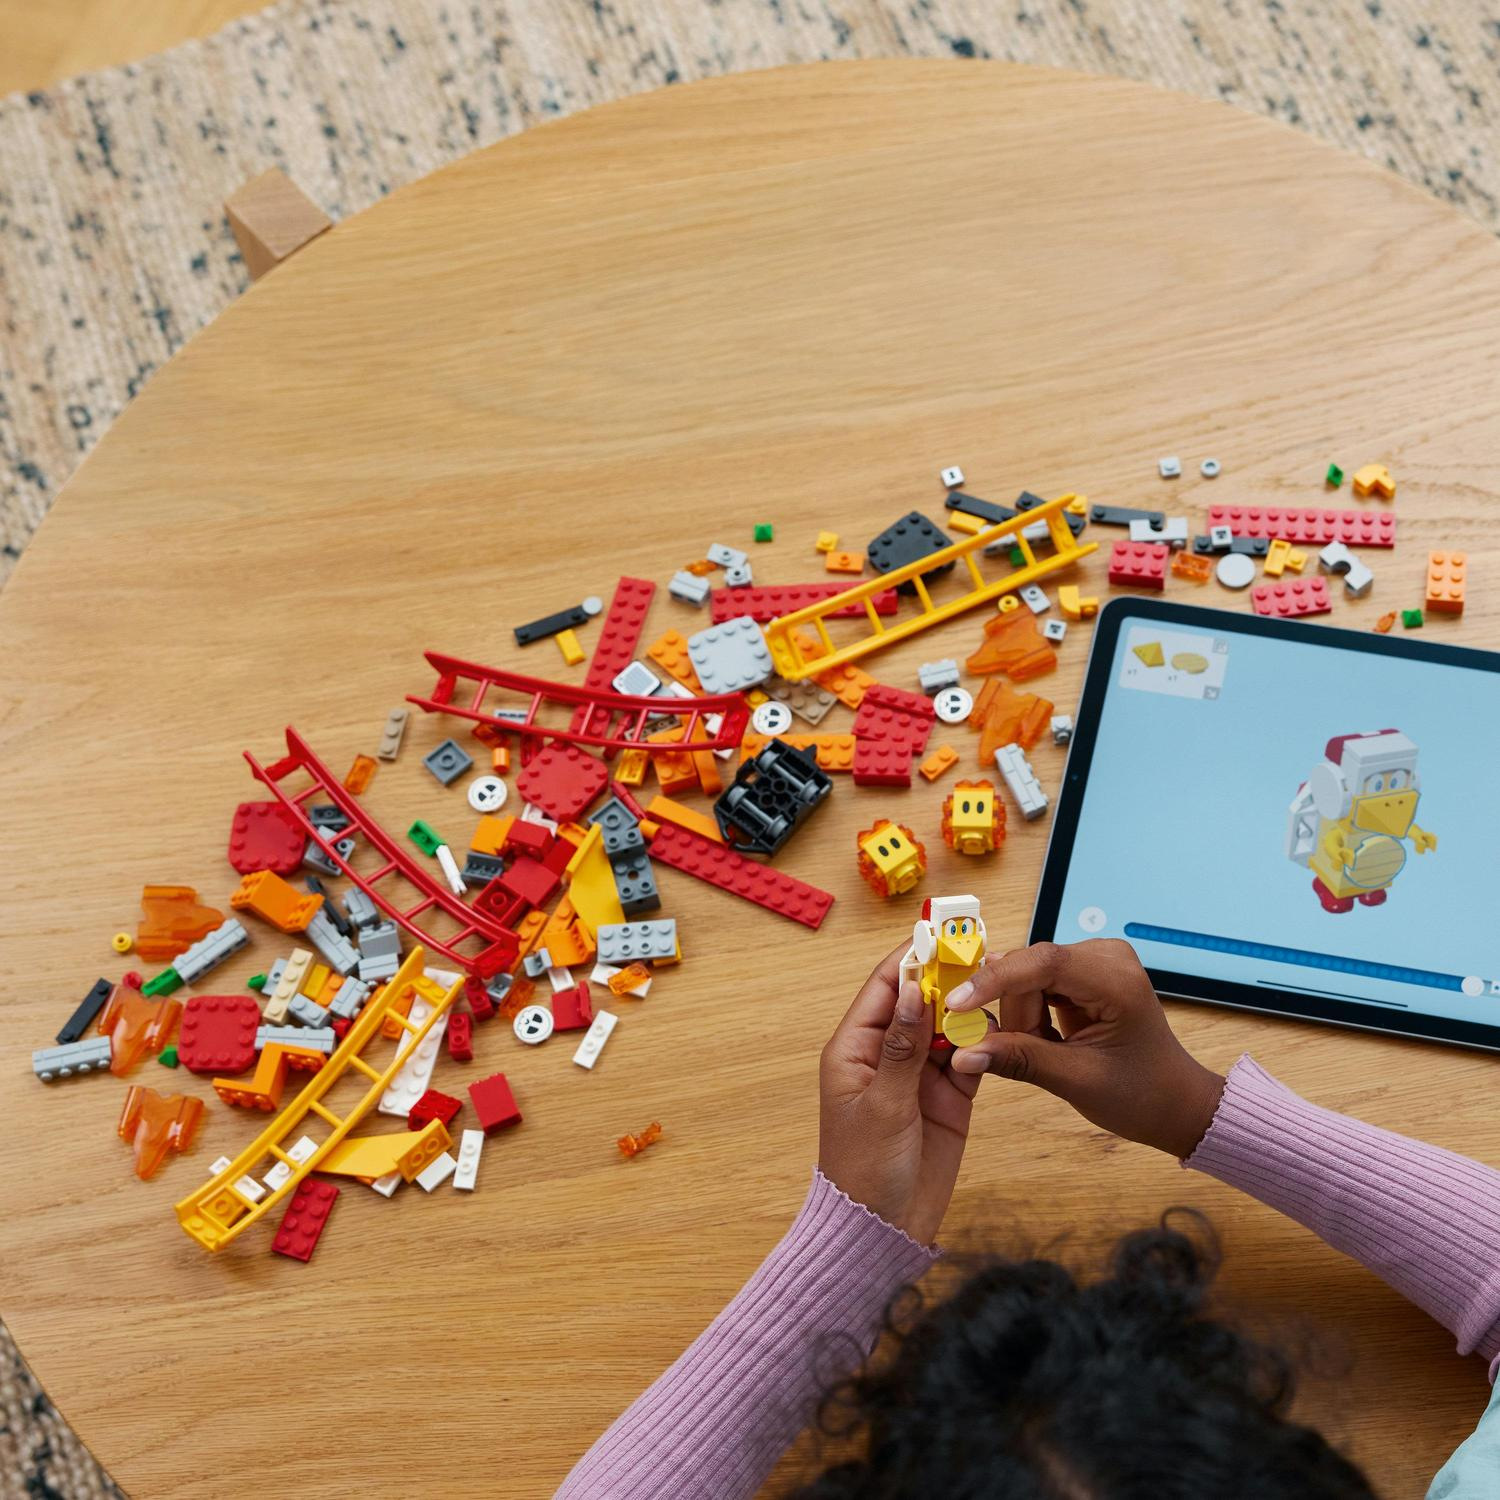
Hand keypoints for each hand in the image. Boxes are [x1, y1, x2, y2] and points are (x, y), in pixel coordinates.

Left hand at [818, 943, 988, 1244]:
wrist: (884, 1229)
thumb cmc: (865, 1170)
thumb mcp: (883, 1106)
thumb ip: (902, 1047)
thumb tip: (912, 989)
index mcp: (855, 1048)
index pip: (885, 987)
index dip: (913, 959)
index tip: (943, 934)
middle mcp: (887, 1054)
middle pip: (920, 1000)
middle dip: (948, 978)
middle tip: (984, 954)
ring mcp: (919, 1074)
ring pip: (948, 1024)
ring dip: (969, 1009)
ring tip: (999, 986)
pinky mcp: (949, 1096)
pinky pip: (968, 1056)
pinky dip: (983, 1043)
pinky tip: (999, 1030)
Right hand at [945, 939, 1224, 1158]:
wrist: (1174, 1102)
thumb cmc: (1141, 1094)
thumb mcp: (1076, 1081)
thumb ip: (1018, 1060)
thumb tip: (964, 1054)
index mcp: (1116, 980)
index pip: (1042, 962)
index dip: (994, 981)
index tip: (957, 1005)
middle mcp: (1106, 957)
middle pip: (1029, 970)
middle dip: (1017, 1015)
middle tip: (1034, 1052)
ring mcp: (1095, 961)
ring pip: (1026, 977)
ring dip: (1024, 1018)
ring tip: (1052, 1050)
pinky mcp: (1084, 971)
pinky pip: (1035, 983)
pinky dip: (1030, 1013)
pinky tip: (1050, 1038)